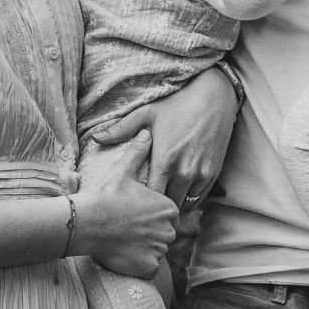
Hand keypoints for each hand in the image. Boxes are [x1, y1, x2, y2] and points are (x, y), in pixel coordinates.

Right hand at [71, 132, 177, 277]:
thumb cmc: (106, 195)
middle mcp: (169, 230)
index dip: (150, 216)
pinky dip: (138, 264)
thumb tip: (147, 133)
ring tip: (123, 239)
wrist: (87, 222)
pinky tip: (124, 253)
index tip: (133, 214)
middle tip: (126, 227)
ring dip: (143, 248)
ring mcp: (159, 250)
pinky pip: (148, 267)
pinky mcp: (148, 267)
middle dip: (149, 233)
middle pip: (164, 234)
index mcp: (168, 208)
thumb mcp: (123, 171)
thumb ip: (138, 153)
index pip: (167, 215)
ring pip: (155, 251)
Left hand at [86, 66, 238, 206]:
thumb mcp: (147, 113)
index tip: (131, 202)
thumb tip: (95, 138)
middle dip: (155, 209)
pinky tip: (177, 198)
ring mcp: (201, 174)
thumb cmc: (177, 103)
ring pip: (184, 205)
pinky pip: (199, 198)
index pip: (150, 196)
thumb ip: (121, 129)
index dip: (140, 203)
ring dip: (173, 206)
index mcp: (165, 160)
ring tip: (159, 207)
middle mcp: (184, 171)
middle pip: (167, 204)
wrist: (214, 97)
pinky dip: (188, 201)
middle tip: (143, 210)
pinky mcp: (213, 173)